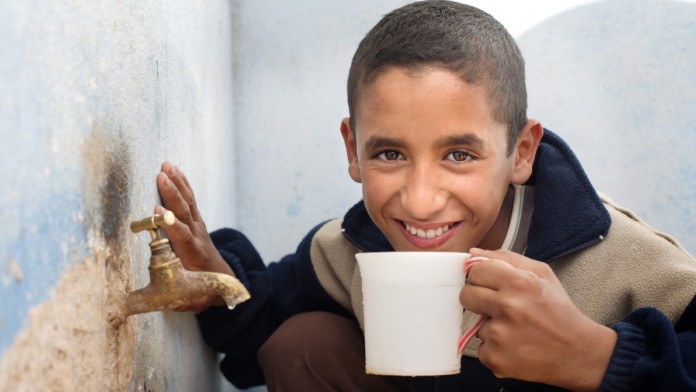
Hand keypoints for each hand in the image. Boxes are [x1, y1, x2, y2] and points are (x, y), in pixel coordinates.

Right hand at [156, 161, 234, 311]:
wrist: (223, 277)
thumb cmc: (204, 288)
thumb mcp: (194, 299)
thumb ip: (182, 299)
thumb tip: (169, 301)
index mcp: (194, 253)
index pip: (183, 236)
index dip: (171, 224)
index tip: (157, 210)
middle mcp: (197, 235)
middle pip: (185, 213)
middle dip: (172, 194)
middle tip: (161, 176)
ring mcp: (198, 225)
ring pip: (187, 201)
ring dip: (177, 183)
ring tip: (166, 166)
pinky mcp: (195, 220)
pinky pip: (188, 199)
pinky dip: (182, 183)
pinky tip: (173, 169)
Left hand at [460, 248, 616, 390]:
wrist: (577, 352)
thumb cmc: (558, 311)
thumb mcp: (541, 274)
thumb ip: (505, 258)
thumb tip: (473, 253)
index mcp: (519, 282)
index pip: (475, 270)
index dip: (483, 277)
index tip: (492, 284)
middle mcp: (508, 307)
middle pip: (466, 295)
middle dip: (479, 299)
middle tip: (500, 306)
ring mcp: (500, 335)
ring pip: (475, 323)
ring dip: (491, 326)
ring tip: (515, 329)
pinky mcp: (495, 358)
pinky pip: (481, 347)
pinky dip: (495, 348)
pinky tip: (515, 345)